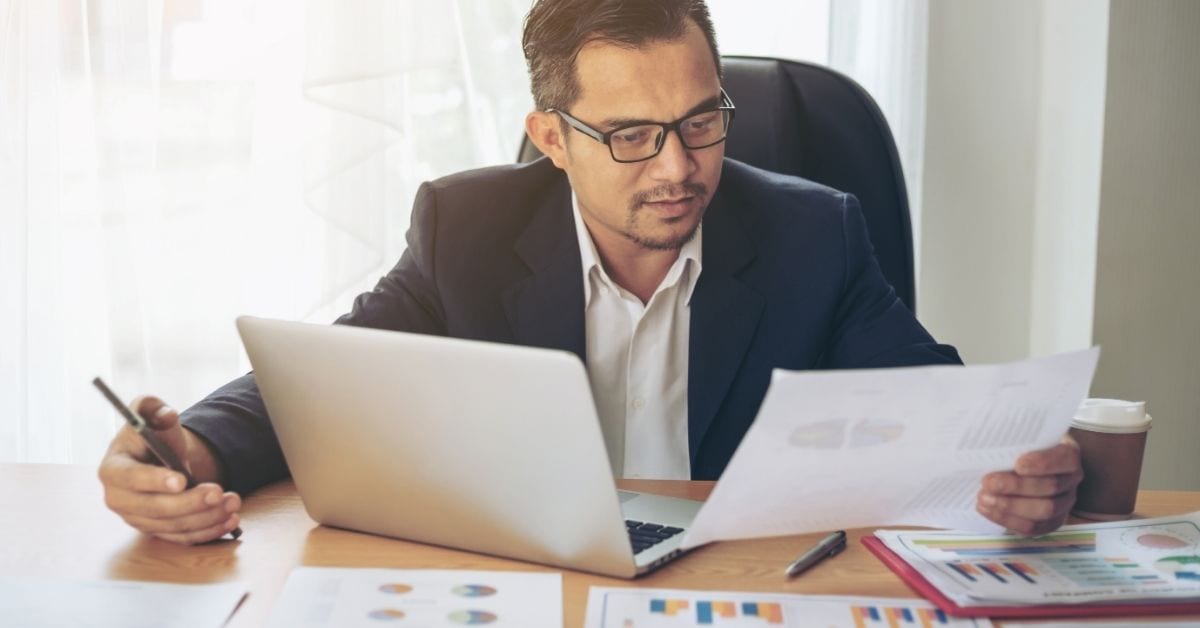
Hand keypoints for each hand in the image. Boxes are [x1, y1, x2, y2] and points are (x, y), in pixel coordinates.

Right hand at [97, 396, 240, 543]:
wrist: (159, 455)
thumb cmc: (153, 433)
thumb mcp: (150, 412)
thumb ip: (153, 407)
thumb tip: (167, 414)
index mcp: (113, 469)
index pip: (131, 478)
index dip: (155, 481)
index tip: (182, 480)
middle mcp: (119, 499)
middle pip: (155, 508)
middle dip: (190, 502)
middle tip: (219, 492)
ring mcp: (137, 519)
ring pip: (173, 526)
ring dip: (207, 517)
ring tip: (233, 501)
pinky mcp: (157, 530)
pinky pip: (183, 538)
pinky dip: (208, 531)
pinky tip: (230, 521)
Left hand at [976, 437, 1082, 535]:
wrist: (1025, 464)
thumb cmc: (1021, 446)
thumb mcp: (1021, 437)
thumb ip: (1012, 440)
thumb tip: (986, 442)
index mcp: (1068, 454)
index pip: (1065, 459)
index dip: (1043, 463)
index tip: (1018, 464)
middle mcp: (1071, 480)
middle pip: (1051, 487)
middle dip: (1016, 487)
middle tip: (987, 482)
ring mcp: (1064, 503)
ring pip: (1044, 511)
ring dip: (1009, 506)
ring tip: (984, 498)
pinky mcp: (1051, 522)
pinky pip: (1033, 527)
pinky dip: (1008, 519)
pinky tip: (988, 509)